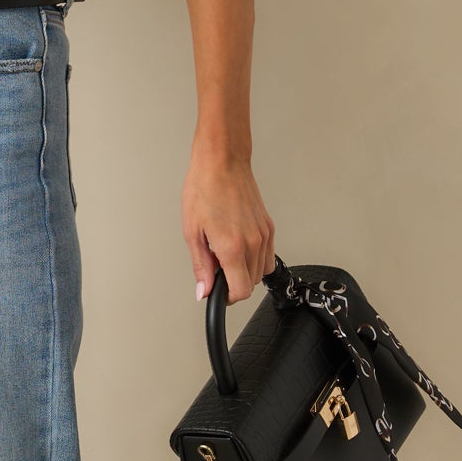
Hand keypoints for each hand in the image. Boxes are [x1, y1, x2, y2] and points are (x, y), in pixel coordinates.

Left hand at [182, 147, 275, 304]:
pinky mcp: (268, 226)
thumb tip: (204, 290)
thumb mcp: (192, 232)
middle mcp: (253, 242)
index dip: (227, 297)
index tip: (218, 293)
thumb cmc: (204, 189)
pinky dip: (254, 258)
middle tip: (215, 265)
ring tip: (225, 253)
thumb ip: (201, 266)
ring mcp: (264, 234)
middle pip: (250, 284)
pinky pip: (267, 255)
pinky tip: (238, 245)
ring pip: (260, 271)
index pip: (240, 291)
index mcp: (232, 247)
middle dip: (233, 282)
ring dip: (244, 271)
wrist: (222, 163)